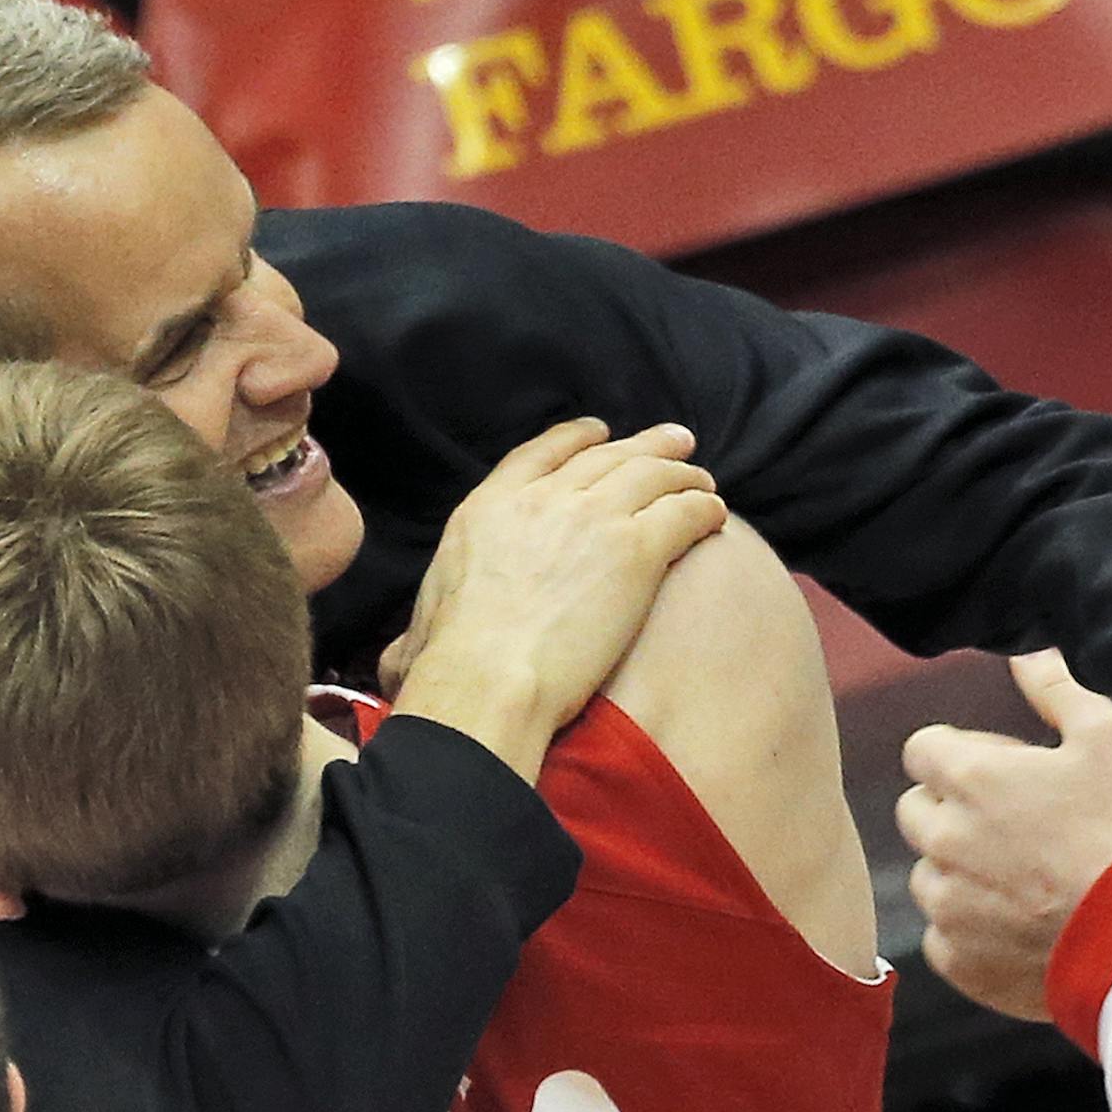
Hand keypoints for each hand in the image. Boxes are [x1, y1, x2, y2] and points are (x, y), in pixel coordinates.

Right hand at [387, 417, 725, 777]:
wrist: (487, 679)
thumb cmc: (449, 666)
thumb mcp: (421, 625)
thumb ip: (419, 629)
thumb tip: (394, 665)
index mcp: (488, 508)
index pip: (541, 452)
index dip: (578, 438)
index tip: (600, 433)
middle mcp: (541, 501)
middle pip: (606, 457)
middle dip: (645, 446)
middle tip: (676, 444)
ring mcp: (592, 519)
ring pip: (653, 477)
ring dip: (683, 475)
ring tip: (704, 481)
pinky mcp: (635, 551)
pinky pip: (683, 514)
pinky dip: (703, 509)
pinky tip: (716, 516)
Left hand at [896, 650, 1111, 1021]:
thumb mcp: (1110, 741)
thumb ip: (1057, 691)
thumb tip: (1025, 654)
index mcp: (970, 778)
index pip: (923, 748)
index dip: (962, 754)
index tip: (1004, 773)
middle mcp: (942, 838)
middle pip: (917, 810)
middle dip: (954, 811)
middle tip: (1018, 827)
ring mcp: (945, 903)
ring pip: (929, 875)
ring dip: (961, 872)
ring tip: (1027, 882)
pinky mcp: (957, 958)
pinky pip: (943, 935)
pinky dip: (971, 931)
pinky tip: (1022, 926)